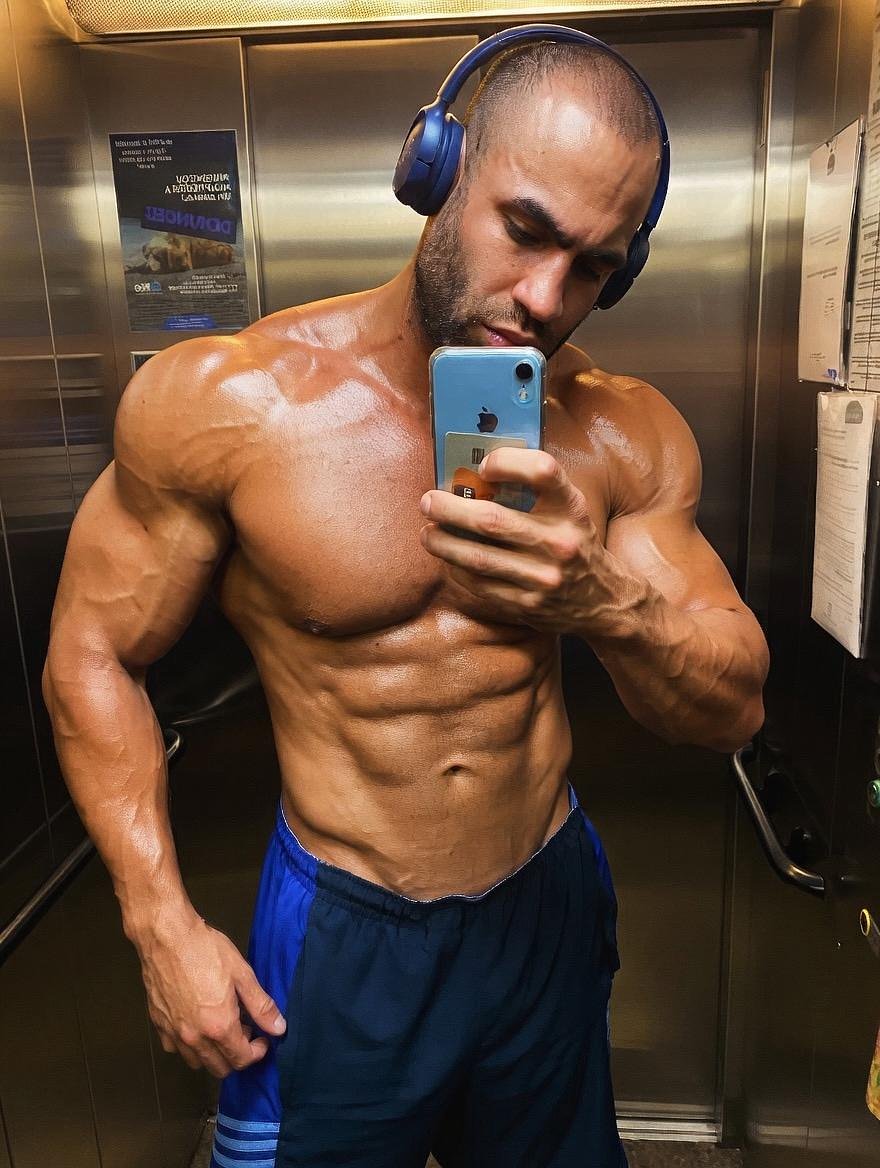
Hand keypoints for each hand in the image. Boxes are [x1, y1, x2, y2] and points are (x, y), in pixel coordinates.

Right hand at [138, 911, 285, 1077]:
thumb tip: (279, 1029)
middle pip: (220, 1068)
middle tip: (244, 1028)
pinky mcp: (158, 1025)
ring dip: (214, 1053)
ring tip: (221, 1025)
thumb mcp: (242, 974)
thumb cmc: (207, 950)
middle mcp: (195, 1039)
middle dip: (237, 1055)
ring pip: (197, 1062)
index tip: (262, 1036)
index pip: (242, 1059)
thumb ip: (261, 1006)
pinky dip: (189, 1045)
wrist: (166, 937)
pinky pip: (175, 1049)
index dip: (257, 1052)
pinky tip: (196, 1022)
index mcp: (219, 1027)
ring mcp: (173, 1034)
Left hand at [419, 448, 629, 636]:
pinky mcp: (528, 605)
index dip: (507, 462)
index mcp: (571, 508)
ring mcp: (543, 577)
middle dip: (449, 509)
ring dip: (443, 542)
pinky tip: (447, 559)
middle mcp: (560, 542)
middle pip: (491, 520)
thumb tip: (475, 474)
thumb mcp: (570, 511)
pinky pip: (480, 584)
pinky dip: (456, 569)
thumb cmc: (576, 545)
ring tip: (427, 532)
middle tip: (428, 501)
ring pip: (478, 557)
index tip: (483, 466)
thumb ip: (536, 492)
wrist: (604, 602)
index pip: (541, 471)